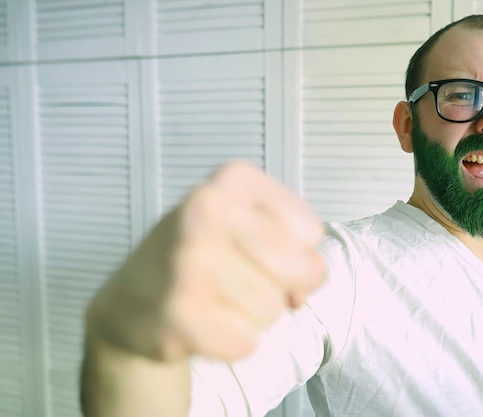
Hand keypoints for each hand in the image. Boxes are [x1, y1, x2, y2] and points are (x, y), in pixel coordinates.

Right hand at [86, 161, 325, 361]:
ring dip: (252, 316)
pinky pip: (247, 342)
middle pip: (299, 269)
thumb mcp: (255, 230)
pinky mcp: (177, 311)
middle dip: (280, 287)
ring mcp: (187, 260)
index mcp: (234, 180)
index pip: (310, 231)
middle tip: (238, 281)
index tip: (259, 252)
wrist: (132, 299)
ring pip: (273, 310)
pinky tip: (201, 322)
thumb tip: (309, 277)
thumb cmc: (203, 258)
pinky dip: (231, 341)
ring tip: (215, 299)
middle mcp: (206, 208)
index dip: (297, 253)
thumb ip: (299, 246)